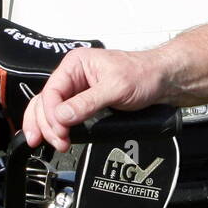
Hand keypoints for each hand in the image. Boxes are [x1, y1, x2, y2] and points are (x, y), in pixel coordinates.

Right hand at [23, 47, 170, 152]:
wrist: (163, 81)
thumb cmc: (144, 74)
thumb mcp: (116, 88)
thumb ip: (88, 102)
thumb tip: (62, 116)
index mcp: (76, 64)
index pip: (51, 91)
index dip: (51, 114)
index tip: (60, 132)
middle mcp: (73, 75)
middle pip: (45, 102)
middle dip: (47, 124)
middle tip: (58, 142)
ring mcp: (77, 89)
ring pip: (50, 110)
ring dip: (48, 128)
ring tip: (56, 144)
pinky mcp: (83, 102)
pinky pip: (62, 115)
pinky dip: (56, 127)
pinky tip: (56, 137)